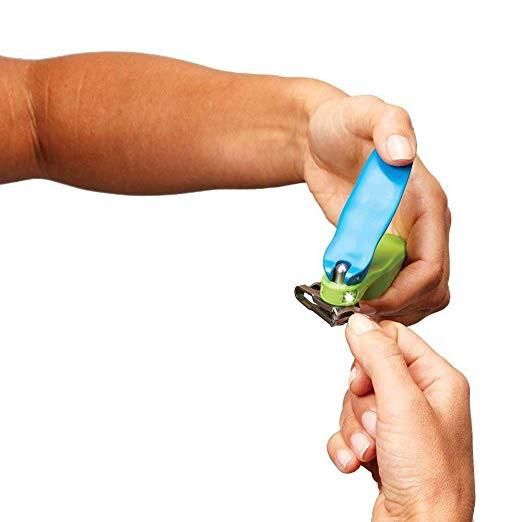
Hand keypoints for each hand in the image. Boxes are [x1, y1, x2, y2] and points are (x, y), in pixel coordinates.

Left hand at [302, 93, 449, 324]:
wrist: (320, 139)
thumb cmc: (343, 125)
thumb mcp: (363, 114)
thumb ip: (388, 127)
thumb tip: (403, 153)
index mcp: (426, 202)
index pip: (430, 264)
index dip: (402, 291)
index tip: (366, 298)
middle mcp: (422, 226)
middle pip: (430, 288)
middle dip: (396, 305)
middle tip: (356, 306)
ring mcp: (403, 240)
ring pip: (418, 294)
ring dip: (389, 307)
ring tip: (352, 302)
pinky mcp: (383, 248)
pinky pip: (392, 287)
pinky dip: (376, 300)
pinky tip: (350, 294)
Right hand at [327, 314, 473, 520]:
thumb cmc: (430, 479)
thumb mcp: (402, 405)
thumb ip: (379, 357)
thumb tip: (359, 324)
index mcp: (437, 380)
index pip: (393, 339)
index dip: (369, 354)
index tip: (361, 375)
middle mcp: (420, 400)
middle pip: (367, 372)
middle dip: (359, 400)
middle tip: (375, 421)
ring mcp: (400, 425)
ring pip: (354, 402)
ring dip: (353, 427)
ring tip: (371, 449)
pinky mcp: (381, 446)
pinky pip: (348, 429)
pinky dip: (346, 445)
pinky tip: (357, 461)